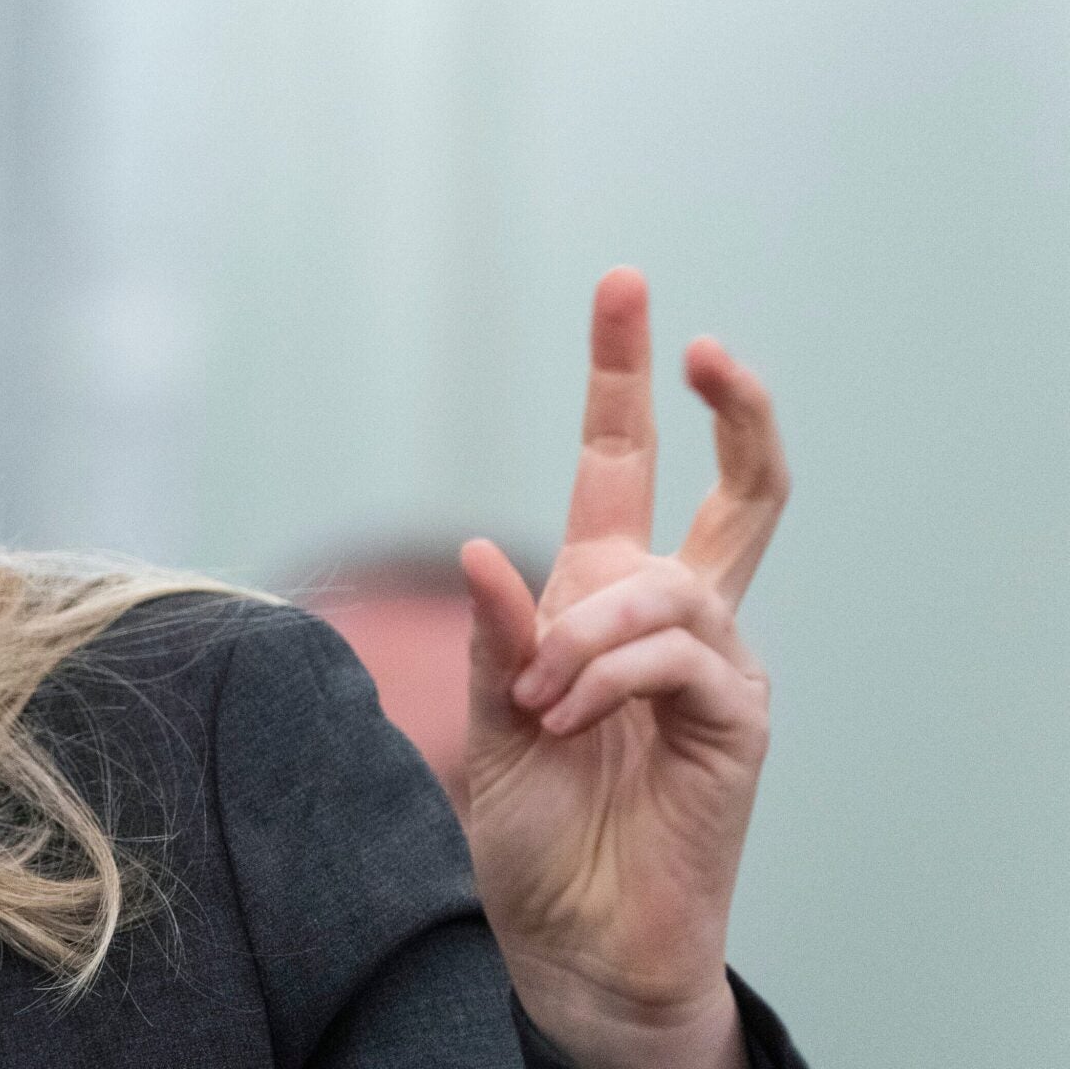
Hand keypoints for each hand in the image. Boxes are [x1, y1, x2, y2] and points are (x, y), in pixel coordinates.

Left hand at [460, 268, 787, 1068]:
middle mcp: (670, 617)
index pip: (621, 463)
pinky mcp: (737, 720)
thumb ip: (492, 634)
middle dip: (730, 404)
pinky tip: (570, 716)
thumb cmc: (531, 826)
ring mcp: (713, 666)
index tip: (627, 286)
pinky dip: (609, 677)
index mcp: (599, 597)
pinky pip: (678, 658)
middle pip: (735, 488)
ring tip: (538, 699)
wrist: (573, 935)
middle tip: (698, 343)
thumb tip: (484, 550)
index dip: (622, 377)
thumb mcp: (484, 715)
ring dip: (587, 632)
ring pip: (668, 587)